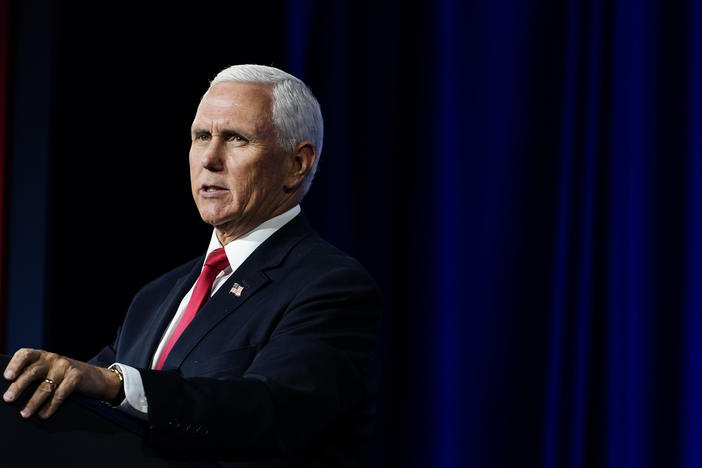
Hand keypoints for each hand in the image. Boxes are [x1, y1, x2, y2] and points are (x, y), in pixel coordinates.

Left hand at [2, 348, 121, 418]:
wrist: (97, 378)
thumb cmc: (66, 377)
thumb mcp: (50, 370)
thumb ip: (34, 375)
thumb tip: (12, 392)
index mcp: (43, 356)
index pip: (25, 354)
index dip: (15, 364)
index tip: (7, 377)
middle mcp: (53, 359)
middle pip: (33, 371)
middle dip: (19, 386)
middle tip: (8, 398)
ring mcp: (65, 367)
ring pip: (45, 385)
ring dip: (33, 402)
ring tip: (25, 413)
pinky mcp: (76, 377)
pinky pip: (60, 393)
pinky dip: (51, 406)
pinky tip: (44, 414)